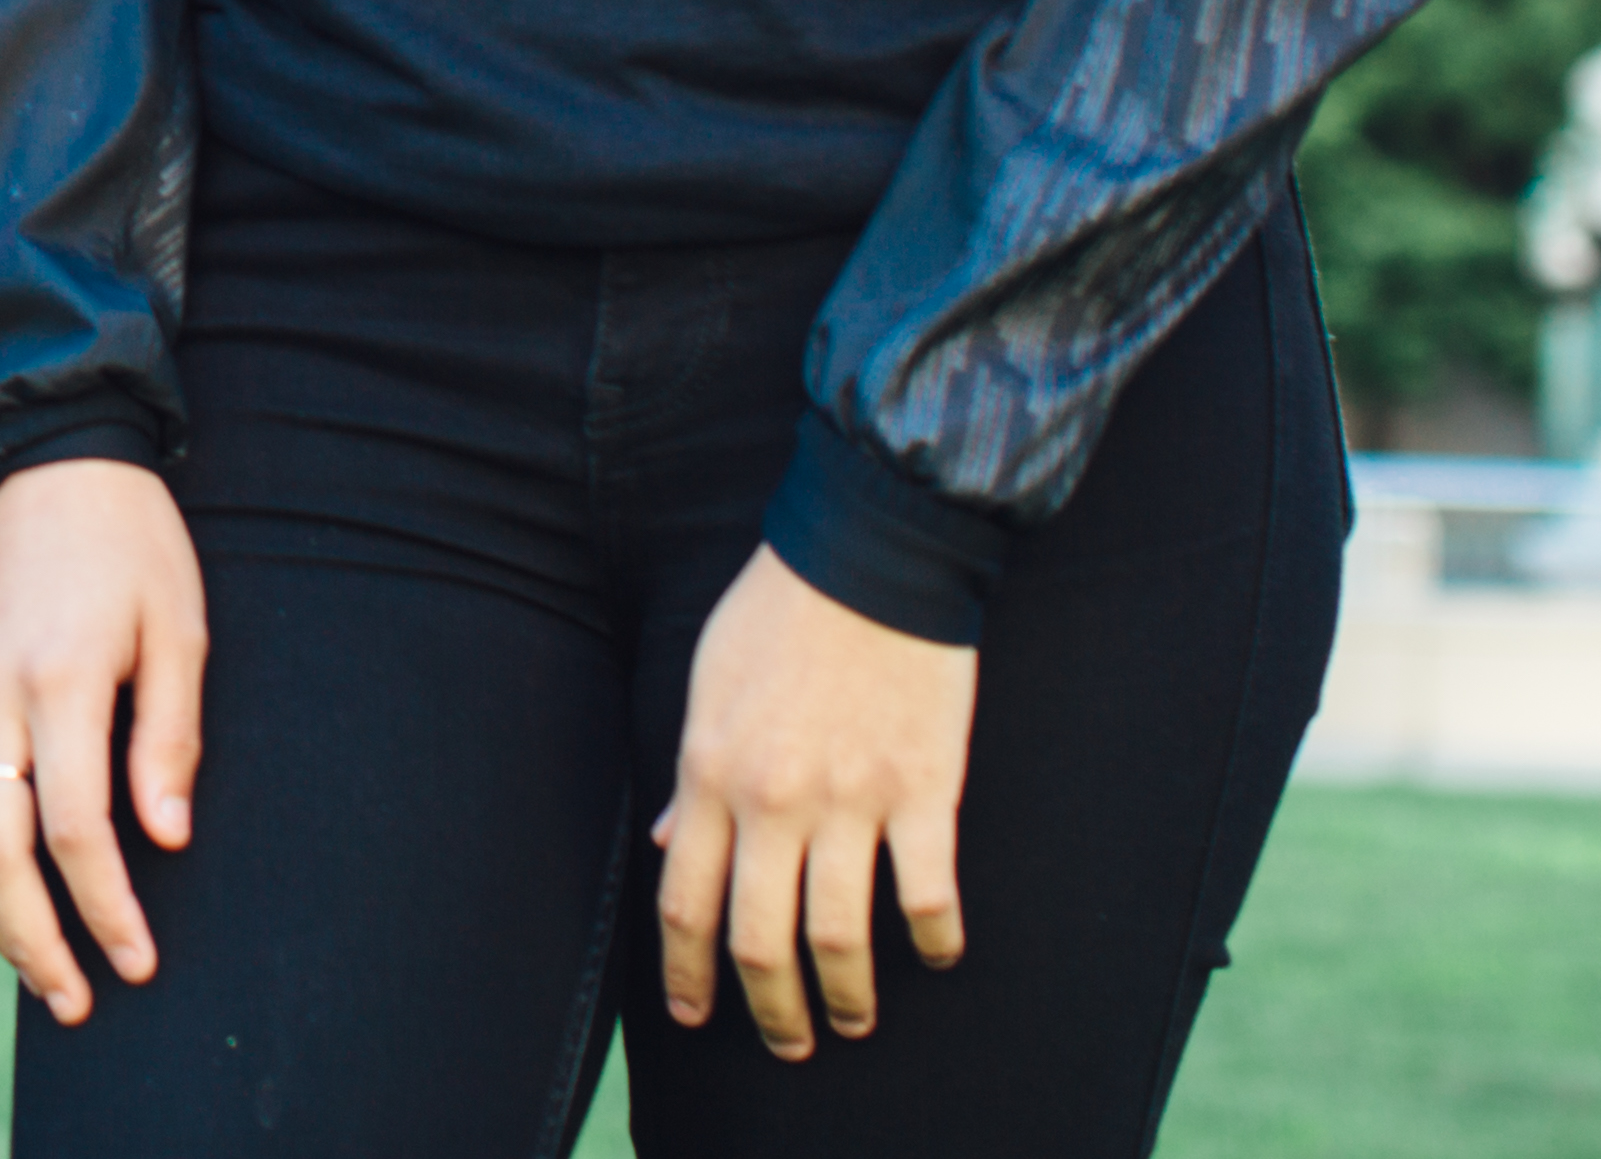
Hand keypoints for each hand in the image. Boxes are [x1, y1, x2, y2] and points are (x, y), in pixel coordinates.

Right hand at [0, 457, 209, 1023]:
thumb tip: (166, 842)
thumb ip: (170, 738)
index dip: (108, 906)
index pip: (76, 826)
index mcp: (64, 677)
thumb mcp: (179, 627)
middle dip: (34, 938)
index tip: (140, 959)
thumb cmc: (132, 540)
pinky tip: (4, 898)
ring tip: (42, 973)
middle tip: (80, 1001)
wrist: (46, 455)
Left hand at [653, 545, 975, 1058]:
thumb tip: (666, 839)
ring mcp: (853, 803)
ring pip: (839, 937)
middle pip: (760, 940)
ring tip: (853, 1021)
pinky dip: (932, 941)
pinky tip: (934, 956)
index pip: (686, 901)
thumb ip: (690, 775)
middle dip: (770, 1010)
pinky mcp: (925, 794)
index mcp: (712, 773)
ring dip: (847, 997)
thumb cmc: (779, 612)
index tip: (696, 1014)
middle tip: (788, 1044)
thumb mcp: (706, 683)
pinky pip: (926, 895)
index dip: (689, 971)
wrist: (870, 556)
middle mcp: (775, 802)